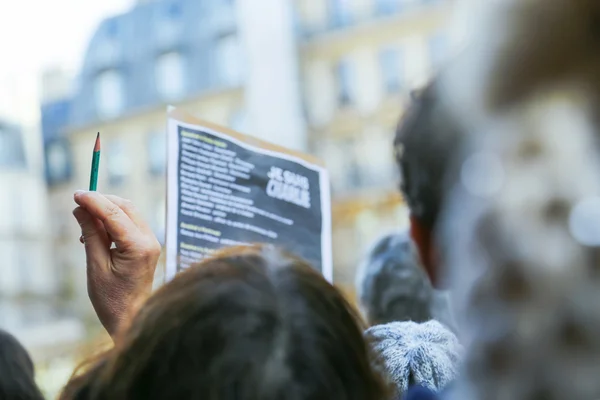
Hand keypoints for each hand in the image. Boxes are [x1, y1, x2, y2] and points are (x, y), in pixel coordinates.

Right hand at [73, 191, 160, 335]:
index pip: (115, 213)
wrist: (132, 319)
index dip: (94, 200)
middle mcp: (150, 241)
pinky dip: (112, 221)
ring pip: (129, 213)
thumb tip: (81, 209)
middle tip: (78, 204)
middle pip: (125, 207)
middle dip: (101, 201)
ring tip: (83, 224)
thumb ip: (91, 234)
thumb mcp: (96, 266)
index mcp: (139, 247)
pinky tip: (95, 232)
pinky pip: (130, 224)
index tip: (76, 194)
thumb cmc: (113, 300)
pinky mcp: (147, 246)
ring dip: (106, 211)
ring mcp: (151, 242)